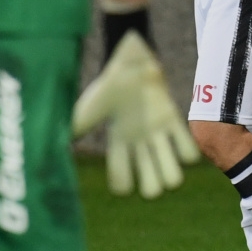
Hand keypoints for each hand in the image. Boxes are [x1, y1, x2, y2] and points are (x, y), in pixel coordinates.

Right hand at [71, 33, 199, 198]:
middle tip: (148, 169)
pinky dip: (187, 153)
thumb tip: (61, 148)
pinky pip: (190, 152)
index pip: (122, 182)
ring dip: (171, 173)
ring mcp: (157, 134)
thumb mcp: (88, 110)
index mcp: (118, 144)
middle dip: (151, 186)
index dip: (122, 185)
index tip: (122, 175)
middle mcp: (139, 145)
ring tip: (163, 155)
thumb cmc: (107, 85)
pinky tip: (177, 142)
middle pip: (152, 188)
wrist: (129, 62)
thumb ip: (76, 130)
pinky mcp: (173, 121)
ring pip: (174, 178)